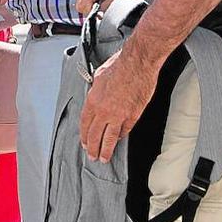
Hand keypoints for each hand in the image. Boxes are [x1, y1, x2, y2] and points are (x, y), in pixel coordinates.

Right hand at [75, 0, 152, 15]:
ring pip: (83, 4)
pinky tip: (106, 2)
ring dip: (95, 8)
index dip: (93, 14)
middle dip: (93, 11)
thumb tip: (98, 18)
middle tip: (108, 10)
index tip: (105, 15)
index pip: (83, 4)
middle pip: (81, 5)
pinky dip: (96, 6)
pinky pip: (87, 2)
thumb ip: (108, 7)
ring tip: (108, 4)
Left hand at [78, 45, 159, 162]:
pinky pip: (125, 130)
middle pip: (95, 135)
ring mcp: (119, 115)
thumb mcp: (98, 76)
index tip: (84, 143)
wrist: (138, 63)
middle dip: (92, 148)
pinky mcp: (133, 115)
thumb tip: (94, 97)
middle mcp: (104, 110)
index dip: (84, 136)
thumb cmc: (119, 65)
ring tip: (104, 158)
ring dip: (106, 150)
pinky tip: (118, 141)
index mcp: (93, 100)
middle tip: (92, 156)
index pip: (85, 124)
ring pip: (110, 138)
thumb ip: (95, 91)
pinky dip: (121, 137)